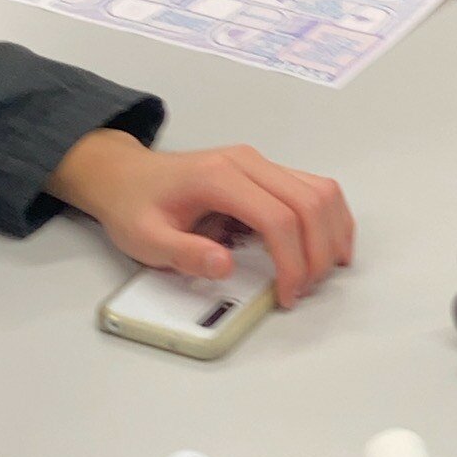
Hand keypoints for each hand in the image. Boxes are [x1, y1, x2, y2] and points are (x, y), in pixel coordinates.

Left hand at [47, 130, 354, 308]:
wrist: (125, 175)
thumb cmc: (135, 204)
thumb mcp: (145, 238)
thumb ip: (183, 253)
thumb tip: (223, 265)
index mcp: (218, 177)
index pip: (276, 217)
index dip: (292, 262)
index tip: (287, 294)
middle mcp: (247, 163)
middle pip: (309, 202)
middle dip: (317, 252)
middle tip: (306, 289)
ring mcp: (259, 164)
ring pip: (320, 191)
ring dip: (332, 232)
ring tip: (323, 272)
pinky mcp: (266, 172)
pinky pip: (313, 188)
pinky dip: (329, 218)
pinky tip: (326, 245)